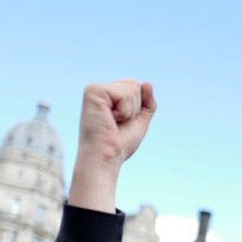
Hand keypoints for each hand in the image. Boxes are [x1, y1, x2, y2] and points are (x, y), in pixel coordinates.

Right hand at [69, 80, 155, 212]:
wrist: (106, 157)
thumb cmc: (119, 144)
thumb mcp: (139, 121)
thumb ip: (147, 103)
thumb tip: (147, 83)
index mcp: (107, 96)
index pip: (136, 87)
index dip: (137, 108)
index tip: (122, 123)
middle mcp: (99, 89)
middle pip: (135, 85)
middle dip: (134, 109)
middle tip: (118, 124)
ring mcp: (94, 88)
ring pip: (132, 88)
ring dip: (129, 111)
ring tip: (113, 122)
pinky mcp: (93, 91)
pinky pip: (125, 94)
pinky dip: (124, 111)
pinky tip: (110, 119)